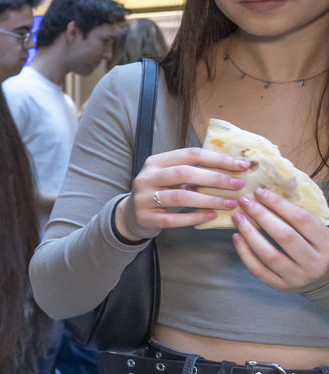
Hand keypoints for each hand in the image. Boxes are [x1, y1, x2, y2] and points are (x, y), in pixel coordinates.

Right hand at [115, 147, 249, 241]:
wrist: (131, 215)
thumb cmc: (159, 192)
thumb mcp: (169, 177)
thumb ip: (192, 172)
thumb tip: (231, 169)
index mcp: (156, 162)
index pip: (190, 155)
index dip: (217, 159)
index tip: (241, 165)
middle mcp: (147, 177)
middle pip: (184, 173)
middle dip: (215, 179)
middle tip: (238, 185)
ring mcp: (144, 198)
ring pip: (181, 197)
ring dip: (209, 200)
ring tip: (230, 204)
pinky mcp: (146, 218)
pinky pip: (174, 219)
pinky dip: (196, 217)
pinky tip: (211, 216)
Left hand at [233, 186, 328, 291]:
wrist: (325, 281)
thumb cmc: (319, 249)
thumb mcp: (319, 233)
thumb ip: (301, 219)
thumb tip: (269, 196)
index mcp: (326, 244)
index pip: (301, 219)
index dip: (278, 203)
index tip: (260, 192)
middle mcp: (314, 262)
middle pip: (283, 235)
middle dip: (261, 215)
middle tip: (244, 201)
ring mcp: (297, 277)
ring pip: (269, 254)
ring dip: (249, 233)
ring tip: (237, 217)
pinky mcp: (281, 286)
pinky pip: (258, 270)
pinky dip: (244, 253)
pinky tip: (236, 237)